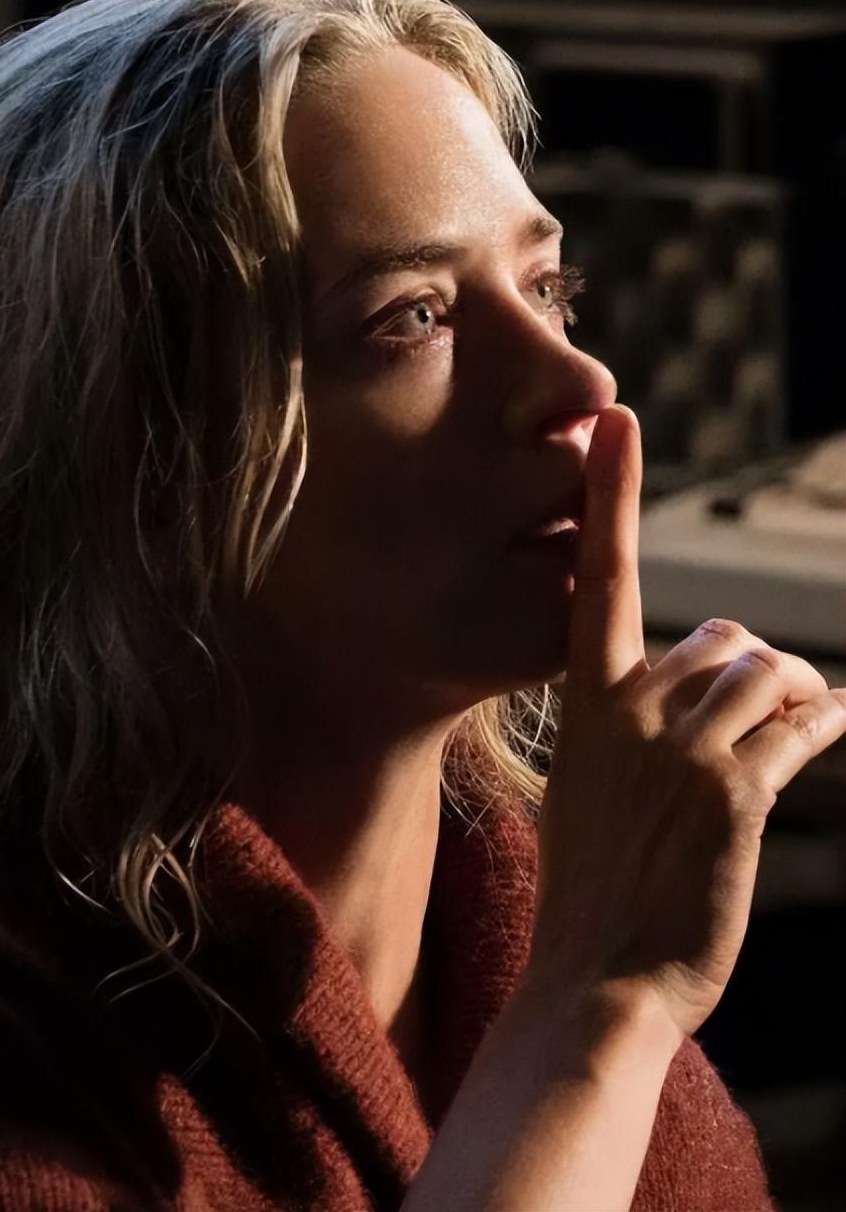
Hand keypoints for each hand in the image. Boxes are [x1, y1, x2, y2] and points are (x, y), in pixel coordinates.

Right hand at [526, 405, 845, 1038]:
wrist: (595, 976)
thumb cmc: (594, 889)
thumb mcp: (592, 791)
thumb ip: (634, 723)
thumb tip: (712, 676)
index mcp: (583, 708)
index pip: (596, 581)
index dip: (612, 499)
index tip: (617, 426)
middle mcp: (627, 712)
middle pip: (715, 638)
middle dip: (751, 664)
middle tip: (772, 698)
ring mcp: (679, 749)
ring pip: (763, 676)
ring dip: (796, 694)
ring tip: (808, 717)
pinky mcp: (733, 790)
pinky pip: (798, 727)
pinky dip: (824, 718)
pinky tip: (834, 719)